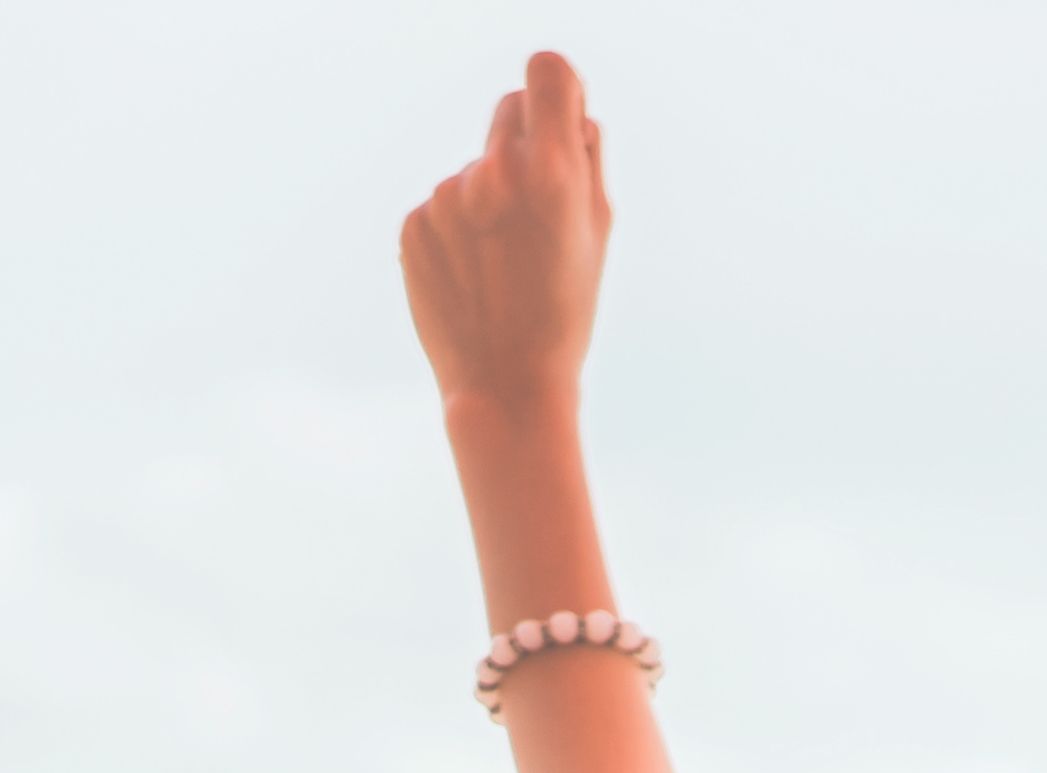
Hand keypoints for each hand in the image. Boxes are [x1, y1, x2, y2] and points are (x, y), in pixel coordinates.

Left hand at [402, 52, 610, 418]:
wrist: (506, 389)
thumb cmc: (565, 317)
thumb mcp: (596, 241)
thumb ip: (587, 165)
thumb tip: (575, 116)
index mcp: (551, 174)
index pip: (548, 73)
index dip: (558, 88)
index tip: (561, 111)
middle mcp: (494, 173)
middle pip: (510, 109)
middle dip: (528, 144)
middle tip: (541, 207)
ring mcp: (447, 195)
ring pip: (477, 170)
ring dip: (492, 202)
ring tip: (506, 268)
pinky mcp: (413, 221)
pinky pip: (443, 207)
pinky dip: (459, 233)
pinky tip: (475, 280)